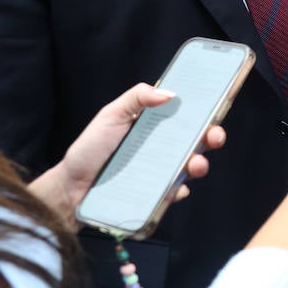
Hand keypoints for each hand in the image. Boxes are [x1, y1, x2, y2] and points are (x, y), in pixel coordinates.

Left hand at [41, 84, 224, 225]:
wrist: (70, 189)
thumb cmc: (89, 149)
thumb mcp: (110, 115)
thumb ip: (136, 97)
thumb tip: (171, 93)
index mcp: (156, 126)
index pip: (187, 116)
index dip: (206, 111)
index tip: (217, 107)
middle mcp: (163, 148)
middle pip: (197, 140)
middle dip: (213, 137)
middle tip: (214, 137)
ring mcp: (161, 171)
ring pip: (191, 166)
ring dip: (200, 164)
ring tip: (195, 165)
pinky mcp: (156, 194)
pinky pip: (175, 192)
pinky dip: (178, 190)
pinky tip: (174, 189)